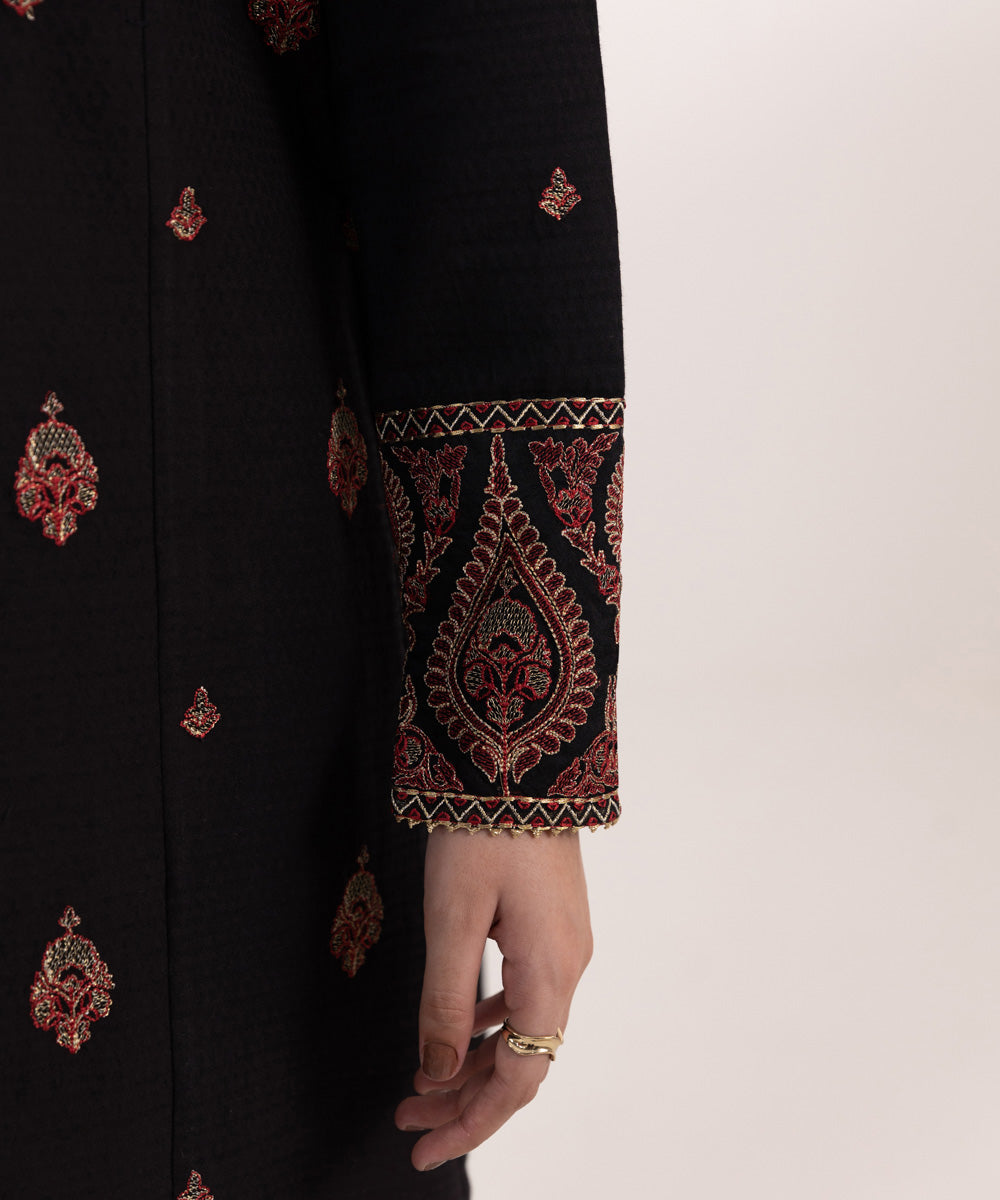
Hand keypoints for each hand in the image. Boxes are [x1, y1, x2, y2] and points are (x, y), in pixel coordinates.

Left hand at [394, 825, 592, 1170]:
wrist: (521, 760)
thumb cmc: (484, 833)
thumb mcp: (453, 919)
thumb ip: (444, 1000)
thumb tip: (436, 1072)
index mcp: (550, 974)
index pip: (518, 1079)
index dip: (472, 1122)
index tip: (423, 1149)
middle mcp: (569, 966)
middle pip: (522, 1060)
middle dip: (464, 1098)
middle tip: (407, 1122)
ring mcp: (566, 943)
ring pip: (523, 1027)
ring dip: (474, 1059)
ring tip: (421, 1081)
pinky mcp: (554, 921)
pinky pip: (527, 992)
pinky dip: (490, 1020)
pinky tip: (459, 1023)